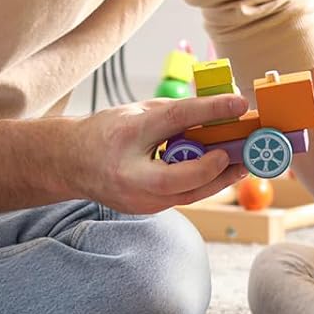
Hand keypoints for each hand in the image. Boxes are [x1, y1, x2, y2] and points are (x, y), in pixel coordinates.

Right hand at [72, 91, 250, 214]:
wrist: (69, 163)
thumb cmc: (104, 132)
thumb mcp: (136, 112)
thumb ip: (173, 113)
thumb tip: (215, 110)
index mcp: (125, 136)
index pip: (174, 119)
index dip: (210, 111)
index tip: (238, 104)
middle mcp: (130, 173)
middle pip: (185, 177)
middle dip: (219, 166)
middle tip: (244, 150)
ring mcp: (137, 199)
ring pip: (189, 194)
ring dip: (219, 178)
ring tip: (242, 162)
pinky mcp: (146, 209)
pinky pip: (183, 196)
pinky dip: (203, 183)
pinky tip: (220, 171)